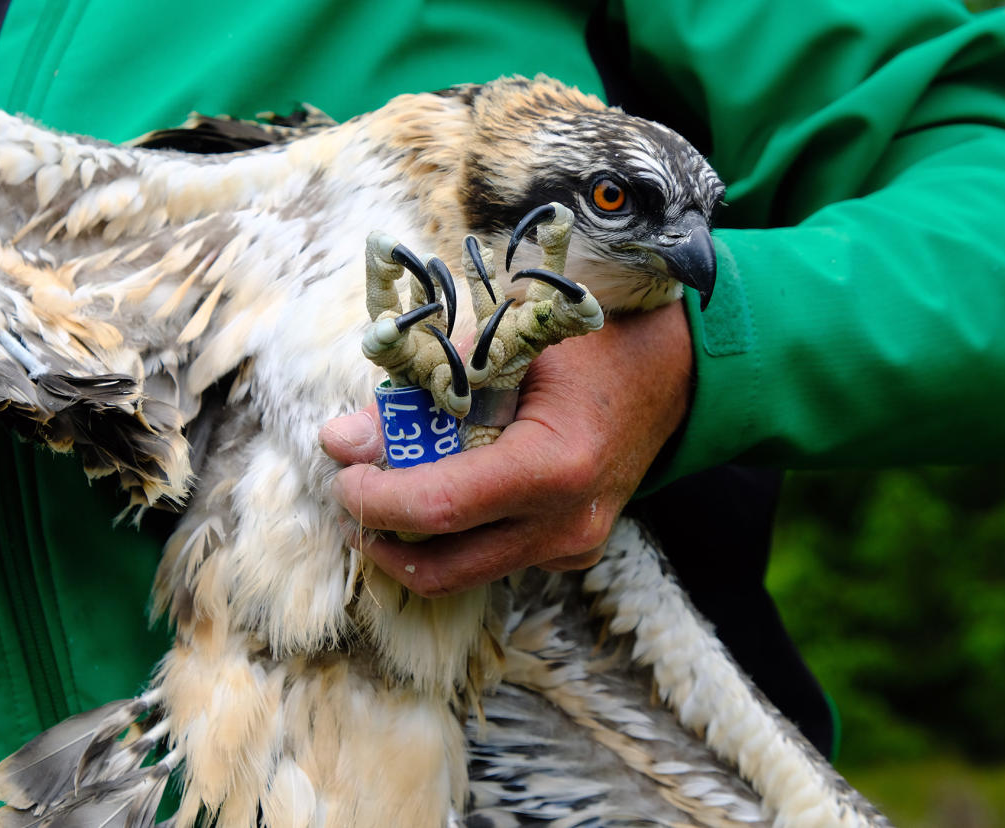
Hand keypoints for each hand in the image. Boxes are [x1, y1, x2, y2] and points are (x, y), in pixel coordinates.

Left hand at [320, 301, 692, 596]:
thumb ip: (417, 397)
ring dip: (411, 544)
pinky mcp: (571, 556)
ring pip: (464, 574)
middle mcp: (568, 524)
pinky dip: (454, 537)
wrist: (665, 374)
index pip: (439, 510)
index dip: (375, 499)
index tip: (344, 474)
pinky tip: (444, 493)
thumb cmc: (581, 347)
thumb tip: (339, 441)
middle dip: (381, 536)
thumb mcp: (496, 353)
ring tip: (385, 497)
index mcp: (554, 466)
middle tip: (352, 496)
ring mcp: (574, 549)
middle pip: (443, 566)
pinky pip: (493, 561)